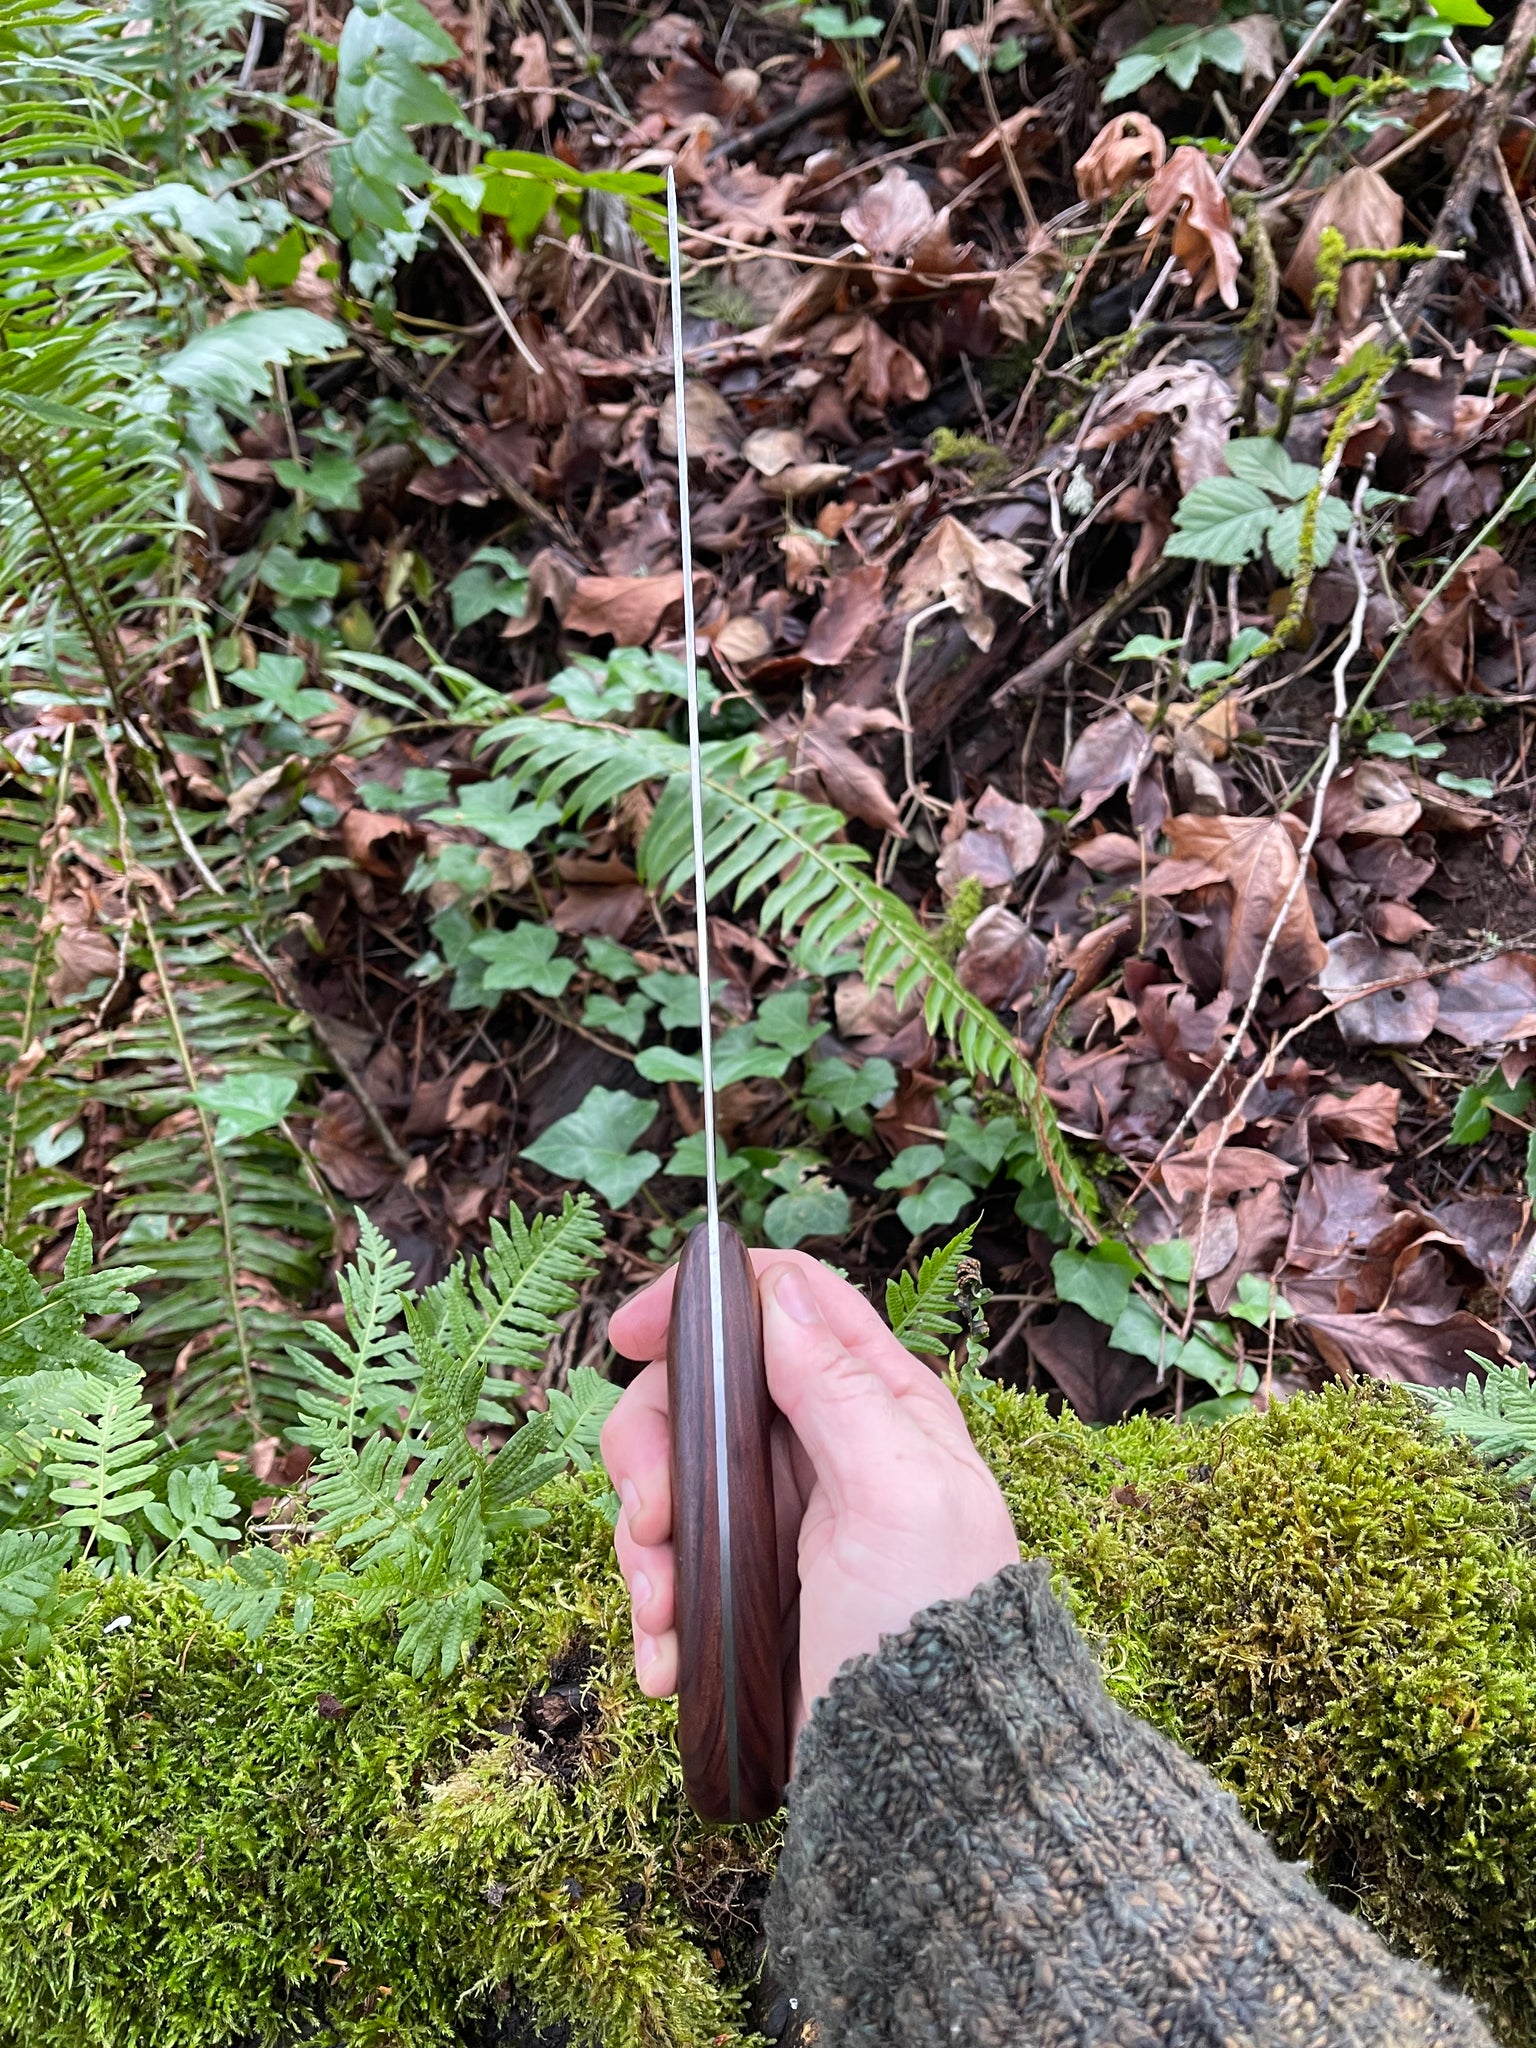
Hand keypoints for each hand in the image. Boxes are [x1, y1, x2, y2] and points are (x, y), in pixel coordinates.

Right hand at [602, 1249, 1019, 1741]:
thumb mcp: (898, 1492)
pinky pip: (667, 1564)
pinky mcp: (743, 1587)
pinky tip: (668, 1658)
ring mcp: (776, 1517)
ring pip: (667, 1477)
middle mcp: (820, 1446)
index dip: (698, 1300)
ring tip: (664, 1614)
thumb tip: (779, 1292)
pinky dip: (652, 1606)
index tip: (629, 1335)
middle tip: (651, 1517)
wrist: (926, 1775)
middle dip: (652, 1448)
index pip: (780, 1300)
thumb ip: (838, 1388)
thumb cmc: (932, 1625)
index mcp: (874, 1400)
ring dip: (643, 1542)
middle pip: (697, 1390)